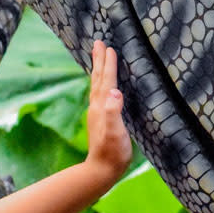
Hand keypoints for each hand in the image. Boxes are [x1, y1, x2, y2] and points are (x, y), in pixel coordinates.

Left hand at [86, 40, 132, 178]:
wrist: (101, 170)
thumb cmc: (113, 153)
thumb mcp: (116, 133)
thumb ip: (114, 112)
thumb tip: (115, 92)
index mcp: (102, 107)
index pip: (106, 81)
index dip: (108, 64)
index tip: (109, 47)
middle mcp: (97, 107)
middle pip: (98, 79)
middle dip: (99, 61)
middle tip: (97, 42)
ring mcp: (97, 113)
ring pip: (97, 85)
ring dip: (98, 70)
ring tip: (97, 57)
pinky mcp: (100, 119)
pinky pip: (99, 94)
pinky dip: (100, 83)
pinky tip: (102, 85)